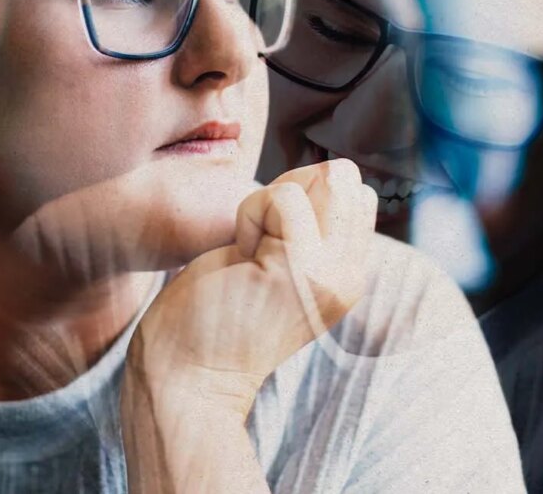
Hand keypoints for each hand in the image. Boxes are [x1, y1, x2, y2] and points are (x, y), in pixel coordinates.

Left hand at [127, 159, 376, 413]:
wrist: (188, 375)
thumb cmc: (216, 313)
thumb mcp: (279, 263)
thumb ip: (309, 225)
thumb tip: (330, 168)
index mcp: (347, 274)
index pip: (354, 193)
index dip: (306, 194)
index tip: (271, 237)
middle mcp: (349, 277)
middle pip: (344, 179)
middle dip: (292, 190)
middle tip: (258, 241)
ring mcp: (328, 274)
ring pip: (322, 180)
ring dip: (269, 202)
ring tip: (248, 249)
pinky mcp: (298, 269)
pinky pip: (283, 197)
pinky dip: (251, 211)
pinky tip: (238, 254)